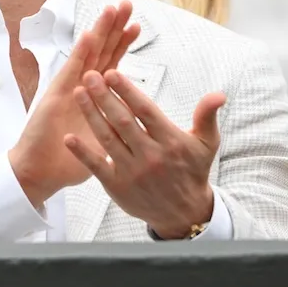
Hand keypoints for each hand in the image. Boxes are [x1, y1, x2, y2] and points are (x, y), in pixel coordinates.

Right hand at [9, 1, 141, 205]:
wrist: (41, 172)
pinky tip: (91, 34)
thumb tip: (140, 126)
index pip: (111, 64)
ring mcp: (68, 88)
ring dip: (101, 30)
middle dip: (114, 27)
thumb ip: (117, 129)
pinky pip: (72, 69)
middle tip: (126, 4)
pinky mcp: (57, 94)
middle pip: (101, 51)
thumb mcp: (104, 143)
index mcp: (93, 97)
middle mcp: (81, 87)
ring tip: (112, 9)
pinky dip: (82, 51)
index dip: (123, 44)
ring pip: (88, 53)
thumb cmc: (69, 160)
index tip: (136, 25)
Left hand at [65, 69, 225, 238]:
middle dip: (103, 97)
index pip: (145, 112)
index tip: (111, 73)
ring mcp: (132, 171)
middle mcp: (150, 156)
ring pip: (107, 138)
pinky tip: (69, 137)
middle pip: (122, 122)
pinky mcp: (117, 186)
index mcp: (170, 142)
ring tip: (78, 93)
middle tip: (89, 75)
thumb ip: (207, 117)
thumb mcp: (207, 144)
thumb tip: (218, 94)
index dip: (127, 92)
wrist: (183, 213)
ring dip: (91, 115)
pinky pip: (96, 166)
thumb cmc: (192, 171)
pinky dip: (82, 152)